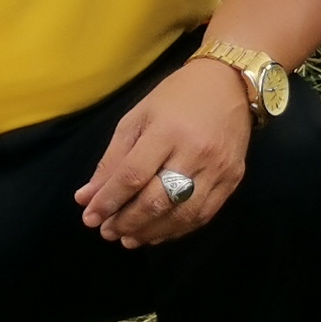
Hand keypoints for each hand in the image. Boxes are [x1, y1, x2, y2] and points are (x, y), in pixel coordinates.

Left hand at [81, 59, 252, 247]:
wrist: (231, 84)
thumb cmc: (177, 97)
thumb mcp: (138, 118)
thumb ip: (112, 160)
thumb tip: (87, 197)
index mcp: (167, 131)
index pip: (133, 176)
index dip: (108, 201)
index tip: (90, 218)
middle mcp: (196, 152)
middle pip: (157, 200)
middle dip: (126, 221)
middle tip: (107, 232)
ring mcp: (219, 168)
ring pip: (181, 214)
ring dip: (150, 232)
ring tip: (128, 238)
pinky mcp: (233, 179)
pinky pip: (203, 215)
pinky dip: (177, 230)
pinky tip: (157, 232)